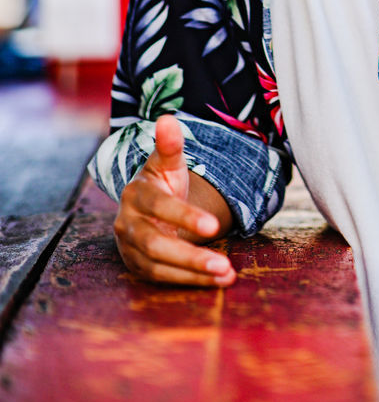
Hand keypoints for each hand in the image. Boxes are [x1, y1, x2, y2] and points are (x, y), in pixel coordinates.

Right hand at [113, 114, 235, 286]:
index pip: (159, 206)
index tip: (214, 224)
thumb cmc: (163, 182)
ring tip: (226, 274)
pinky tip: (217, 281)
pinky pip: (162, 279)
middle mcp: (128, 223)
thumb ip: (170, 146)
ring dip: (193, 273)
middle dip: (191, 256)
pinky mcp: (137, 267)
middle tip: (225, 264)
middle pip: (155, 244)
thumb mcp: (168, 163)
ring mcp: (129, 248)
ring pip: (158, 266)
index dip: (185, 216)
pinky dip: (190, 281)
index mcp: (136, 193)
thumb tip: (167, 119)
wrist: (147, 207)